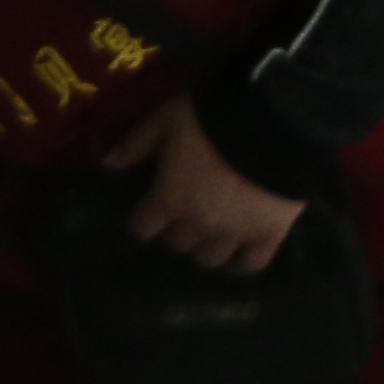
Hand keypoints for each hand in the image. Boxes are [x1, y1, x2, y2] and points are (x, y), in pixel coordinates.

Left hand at [110, 98, 310, 277]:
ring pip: (210, 258)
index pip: (144, 228)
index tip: (151, 211)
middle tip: (186, 215)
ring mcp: (234, 233)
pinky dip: (242, 263)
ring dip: (207, 248)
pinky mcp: (269, 234)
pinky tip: (240, 255)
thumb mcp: (166, 120)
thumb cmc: (213, 120)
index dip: (146, 219)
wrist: (276, 123)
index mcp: (169, 199)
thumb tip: (107, 167)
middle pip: (178, 244)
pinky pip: (252, 264)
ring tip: (213, 234)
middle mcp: (198, 224)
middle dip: (178, 231)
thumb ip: (136, 145)